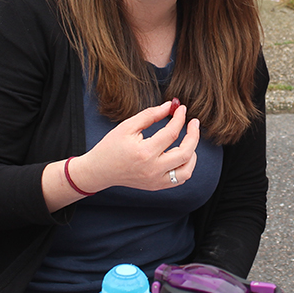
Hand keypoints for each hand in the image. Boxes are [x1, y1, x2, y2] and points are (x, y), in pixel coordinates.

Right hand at [72, 99, 199, 191]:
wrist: (99, 171)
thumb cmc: (111, 147)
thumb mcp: (127, 126)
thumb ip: (150, 115)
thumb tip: (170, 106)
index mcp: (145, 152)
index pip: (171, 133)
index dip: (179, 118)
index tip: (182, 109)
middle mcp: (153, 169)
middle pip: (186, 153)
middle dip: (194, 135)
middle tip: (194, 123)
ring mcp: (156, 180)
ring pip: (187, 170)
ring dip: (193, 153)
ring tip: (189, 140)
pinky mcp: (156, 186)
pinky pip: (179, 179)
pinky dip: (186, 166)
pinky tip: (182, 154)